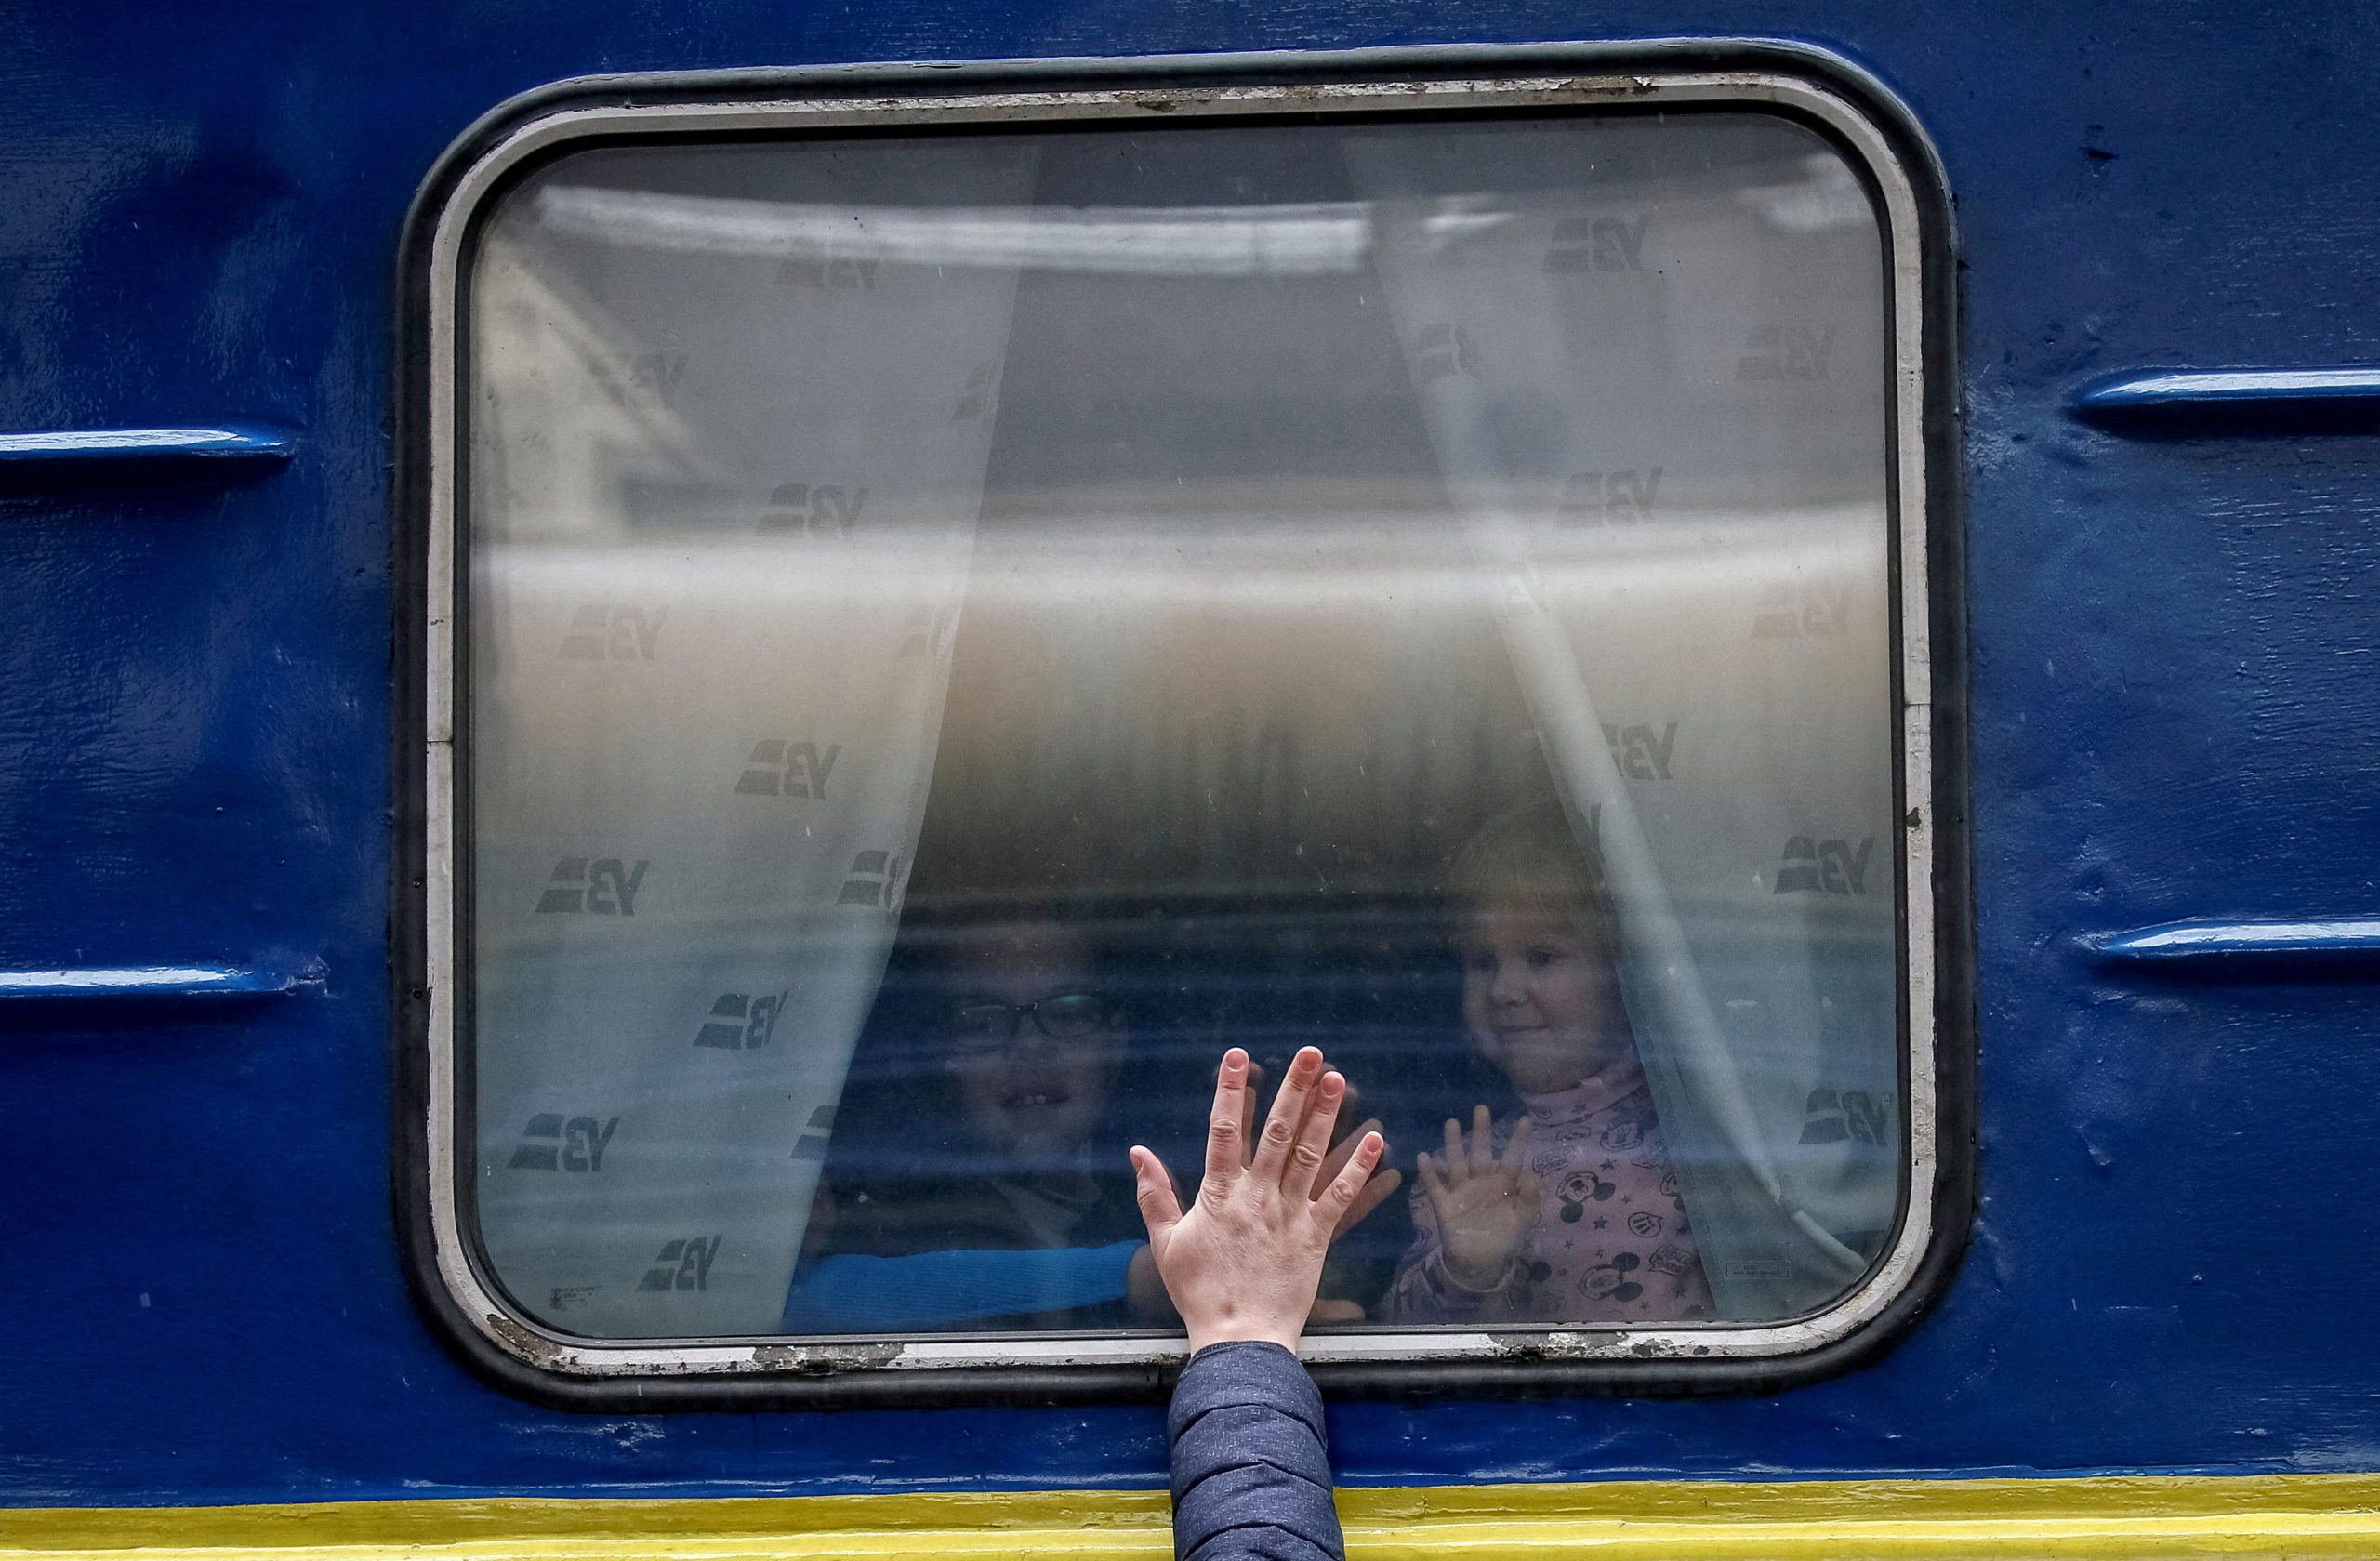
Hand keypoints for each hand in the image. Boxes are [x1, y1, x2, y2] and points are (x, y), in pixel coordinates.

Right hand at [1128, 1047, 1384, 1353]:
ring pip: (1309, 1154)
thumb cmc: (1200, 1293)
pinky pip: (1340, 1197)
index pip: (1224, 1130)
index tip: (1238, 1056)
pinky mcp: (1316, 1236)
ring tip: (1338, 1079)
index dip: (1230, 1090)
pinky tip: (1374, 1140)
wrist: (1239, 1338)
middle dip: (1293, 1089)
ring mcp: (1289, 1214)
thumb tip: (1137, 1152)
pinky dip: (1359, 1169)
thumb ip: (1153, 1194)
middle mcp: (1257, 1196)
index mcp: (1220, 1194)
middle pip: (1276, 1132)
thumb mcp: (1166, 1243)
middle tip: (1310, 1053)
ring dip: (1325, 1115)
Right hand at [1417, 1107, 1538, 1290]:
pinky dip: (1429, 1173)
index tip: (1525, 1120)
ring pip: (1457, 1162)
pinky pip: (1435, 1186)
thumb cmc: (1504, 1238)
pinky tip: (1424, 1156)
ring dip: (1454, 1144)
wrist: (1480, 1264)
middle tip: (1482, 1109)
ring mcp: (1461, 1191)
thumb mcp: (1523, 1220)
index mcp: (1503, 1184)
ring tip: (1452, 1123)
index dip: (1518, 1140)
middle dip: (1482, 1132)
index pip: (1513, 1158)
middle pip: (1481, 1153)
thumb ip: (1530, 1199)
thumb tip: (1531, 1174)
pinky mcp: (1444, 1204)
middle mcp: (1481, 1182)